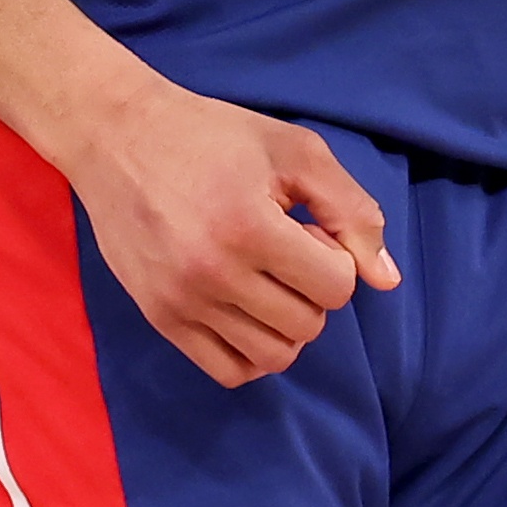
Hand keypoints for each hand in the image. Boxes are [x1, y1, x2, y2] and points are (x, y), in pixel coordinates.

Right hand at [62, 76, 400, 386]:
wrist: (118, 136)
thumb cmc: (211, 135)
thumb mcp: (294, 150)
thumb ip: (351, 209)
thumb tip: (388, 280)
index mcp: (249, 226)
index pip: (336, 287)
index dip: (336, 257)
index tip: (307, 226)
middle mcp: (213, 273)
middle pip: (308, 324)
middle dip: (313, 288)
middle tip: (284, 246)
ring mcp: (182, 302)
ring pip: (273, 356)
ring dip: (287, 323)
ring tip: (265, 277)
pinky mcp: (159, 318)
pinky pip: (228, 372)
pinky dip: (253, 353)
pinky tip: (247, 311)